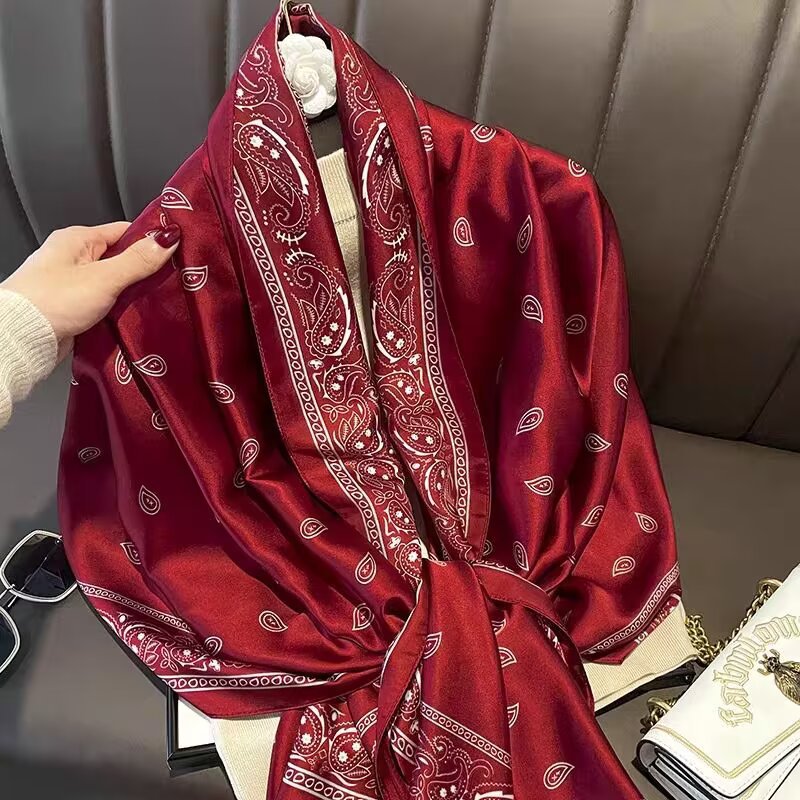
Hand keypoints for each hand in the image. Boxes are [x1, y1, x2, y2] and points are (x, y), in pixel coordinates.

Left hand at [0, 221, 180, 343]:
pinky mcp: (74, 306)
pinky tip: (134, 316)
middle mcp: (73, 257)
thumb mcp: (104, 278)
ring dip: (132, 293)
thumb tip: (167, 240)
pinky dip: (119, 308)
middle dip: (144, 271)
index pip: (124, 231)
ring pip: (114, 283)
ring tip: (156, 301)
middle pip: (121, 258)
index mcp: (77, 239)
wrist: (21, 338)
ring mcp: (73, 283)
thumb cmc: (54, 301)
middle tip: (170, 282)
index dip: (150, 240)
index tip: (175, 252)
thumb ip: (137, 260)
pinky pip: (105, 302)